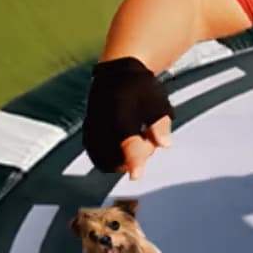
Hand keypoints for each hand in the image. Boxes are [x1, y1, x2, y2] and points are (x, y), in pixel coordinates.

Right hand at [84, 56, 174, 177]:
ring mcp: (91, 129)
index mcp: (120, 111)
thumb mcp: (157, 102)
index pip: (127, 141)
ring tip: (135, 138)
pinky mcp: (88, 136)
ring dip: (124, 158)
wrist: (116, 76)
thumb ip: (160, 125)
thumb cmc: (141, 89)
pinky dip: (113, 158)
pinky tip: (123, 145)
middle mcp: (101, 121)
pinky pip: (99, 158)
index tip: (135, 176)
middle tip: (146, 137)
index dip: (133, 160)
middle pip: (117, 157)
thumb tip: (164, 144)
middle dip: (136, 155)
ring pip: (107, 161)